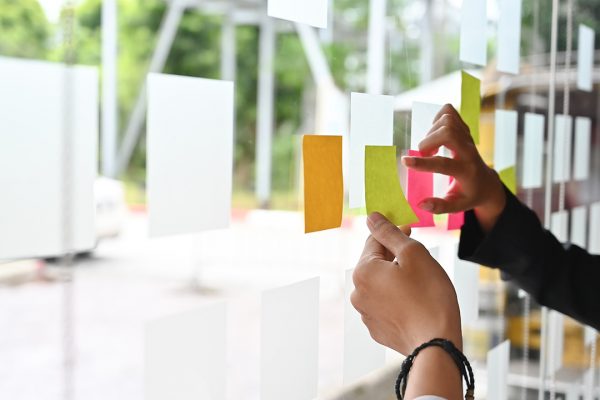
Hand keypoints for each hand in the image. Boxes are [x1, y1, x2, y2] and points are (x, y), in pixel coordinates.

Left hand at [350, 212, 461, 355]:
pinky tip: (416, 303)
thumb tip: (371, 217)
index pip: (375, 241)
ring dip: (396, 278)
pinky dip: (398, 299)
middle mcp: (357, 293)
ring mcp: (366, 314)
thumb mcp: (412, 253)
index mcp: (363, 271)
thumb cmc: (429, 294)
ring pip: (381, 285)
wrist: (437, 343)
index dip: (394, 233)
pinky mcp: (377, 330)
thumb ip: (389, 233)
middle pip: (376, 264)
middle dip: (395, 258)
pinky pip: (385, 305)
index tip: (411, 231)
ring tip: (420, 284)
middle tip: (420, 261)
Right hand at [402, 103, 505, 230]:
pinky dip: (436, 119)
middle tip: (425, 153)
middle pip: (448, 132)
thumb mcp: (457, 206)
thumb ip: (439, 207)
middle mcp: (469, 151)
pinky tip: (435, 134)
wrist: (487, 181)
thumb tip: (420, 204)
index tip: (405, 161)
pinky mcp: (464, 129)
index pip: (444, 164)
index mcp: (466, 171)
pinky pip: (448, 112)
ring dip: (431, 132)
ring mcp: (468, 138)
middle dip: (428, 141)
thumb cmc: (469, 195)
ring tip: (431, 147)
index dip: (423, 163)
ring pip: (447, 120)